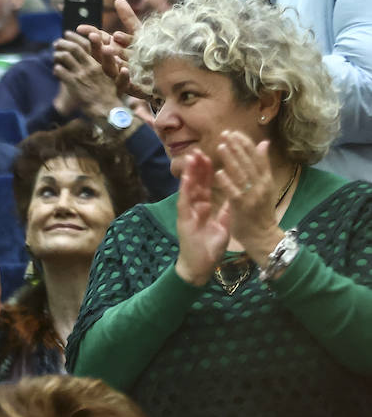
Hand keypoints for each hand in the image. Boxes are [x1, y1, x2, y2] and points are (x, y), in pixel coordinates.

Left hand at [51, 31, 120, 118]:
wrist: (106, 112)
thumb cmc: (112, 98)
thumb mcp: (118, 84)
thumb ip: (120, 75)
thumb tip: (126, 68)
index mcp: (100, 64)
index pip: (88, 45)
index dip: (77, 38)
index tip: (68, 33)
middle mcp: (90, 67)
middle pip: (74, 49)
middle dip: (63, 43)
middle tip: (56, 42)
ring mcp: (81, 75)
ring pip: (65, 57)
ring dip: (57, 54)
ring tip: (54, 54)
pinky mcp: (73, 84)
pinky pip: (61, 71)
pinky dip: (56, 68)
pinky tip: (56, 69)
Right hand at [81, 0, 147, 99]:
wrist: (169, 77)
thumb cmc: (151, 54)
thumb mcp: (140, 34)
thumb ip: (129, 18)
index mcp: (114, 50)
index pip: (99, 41)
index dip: (91, 34)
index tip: (80, 28)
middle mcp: (115, 63)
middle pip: (101, 55)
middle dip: (97, 45)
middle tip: (94, 36)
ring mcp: (122, 76)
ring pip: (110, 69)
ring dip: (108, 59)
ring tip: (109, 49)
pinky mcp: (134, 89)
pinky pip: (126, 85)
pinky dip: (124, 77)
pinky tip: (126, 68)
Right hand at [174, 151, 231, 285]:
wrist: (200, 266)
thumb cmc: (210, 248)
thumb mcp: (223, 226)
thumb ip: (225, 211)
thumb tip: (232, 197)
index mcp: (204, 207)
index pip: (206, 185)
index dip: (209, 171)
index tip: (212, 155)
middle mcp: (194, 206)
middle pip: (197, 183)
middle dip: (199, 166)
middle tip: (200, 150)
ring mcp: (188, 211)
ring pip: (189, 188)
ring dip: (190, 172)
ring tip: (192, 157)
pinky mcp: (184, 218)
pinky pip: (185, 200)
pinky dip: (186, 188)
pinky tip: (188, 177)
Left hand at [213, 131, 288, 261]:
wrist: (263, 237)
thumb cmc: (261, 211)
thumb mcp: (265, 186)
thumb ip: (262, 166)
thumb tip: (264, 144)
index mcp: (266, 179)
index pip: (257, 157)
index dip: (246, 144)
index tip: (234, 132)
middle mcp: (261, 185)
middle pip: (249, 162)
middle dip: (237, 147)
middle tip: (225, 133)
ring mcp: (252, 196)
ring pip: (241, 174)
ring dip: (231, 159)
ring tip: (221, 146)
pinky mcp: (242, 206)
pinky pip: (233, 192)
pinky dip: (226, 181)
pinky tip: (218, 172)